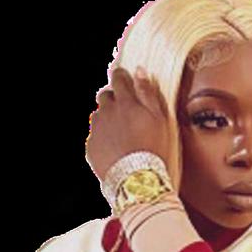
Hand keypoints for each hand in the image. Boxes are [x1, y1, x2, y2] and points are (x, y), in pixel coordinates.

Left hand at [85, 66, 170, 185]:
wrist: (136, 180)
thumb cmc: (153, 149)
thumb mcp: (160, 119)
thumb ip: (148, 93)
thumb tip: (139, 71)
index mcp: (125, 102)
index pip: (119, 78)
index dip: (122, 76)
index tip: (125, 77)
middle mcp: (107, 112)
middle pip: (105, 96)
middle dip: (113, 98)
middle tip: (125, 109)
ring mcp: (97, 130)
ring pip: (99, 116)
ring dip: (108, 118)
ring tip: (121, 132)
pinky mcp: (91, 147)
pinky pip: (96, 136)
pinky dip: (103, 137)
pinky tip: (115, 147)